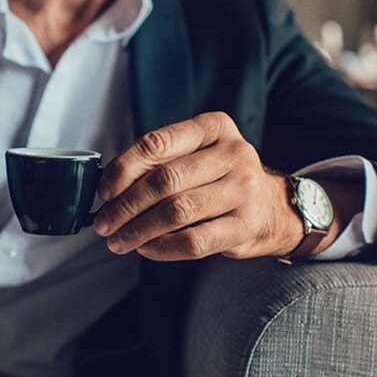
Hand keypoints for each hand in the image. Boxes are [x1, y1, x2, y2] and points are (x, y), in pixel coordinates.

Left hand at [93, 112, 304, 260]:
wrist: (273, 207)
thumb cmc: (221, 177)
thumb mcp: (198, 153)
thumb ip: (160, 161)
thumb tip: (109, 187)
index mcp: (214, 127)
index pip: (158, 143)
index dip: (124, 169)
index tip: (104, 191)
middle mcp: (233, 154)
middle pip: (165, 180)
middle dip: (125, 205)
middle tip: (104, 223)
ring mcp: (243, 190)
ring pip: (177, 212)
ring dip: (138, 230)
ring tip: (118, 240)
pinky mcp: (245, 225)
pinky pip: (194, 241)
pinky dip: (162, 248)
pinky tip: (146, 248)